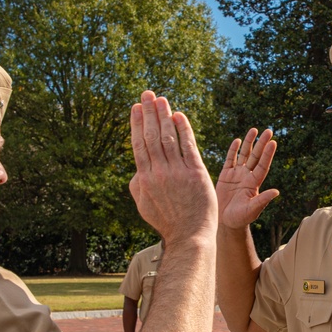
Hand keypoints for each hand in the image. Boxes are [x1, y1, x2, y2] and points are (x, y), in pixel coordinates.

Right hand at [128, 90, 217, 243]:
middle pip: (152, 136)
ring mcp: (177, 172)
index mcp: (144, 179)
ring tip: (161, 99)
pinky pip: (188, 146)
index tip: (135, 107)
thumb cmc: (167, 222)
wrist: (189, 237)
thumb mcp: (144, 205)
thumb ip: (137, 184)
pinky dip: (184, 130)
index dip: (137, 124)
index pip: (139, 145)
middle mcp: (159, 173)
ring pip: (168, 138)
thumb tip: (136, 169)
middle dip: (148, 113)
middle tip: (147, 94)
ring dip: (164, 116)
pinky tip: (179, 116)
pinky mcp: (196, 174)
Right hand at [216, 128, 279, 229]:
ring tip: (254, 130)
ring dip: (249, 143)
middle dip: (261, 144)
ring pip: (244, 155)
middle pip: (255, 156)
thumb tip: (276, 192)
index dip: (267, 154)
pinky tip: (237, 141)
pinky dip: (233, 150)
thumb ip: (262, 200)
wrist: (225, 221)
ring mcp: (236, 175)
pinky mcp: (225, 176)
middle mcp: (247, 176)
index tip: (273, 142)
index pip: (263, 165)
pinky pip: (230, 160)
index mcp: (254, 183)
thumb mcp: (252, 210)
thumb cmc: (240, 218)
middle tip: (268, 131)